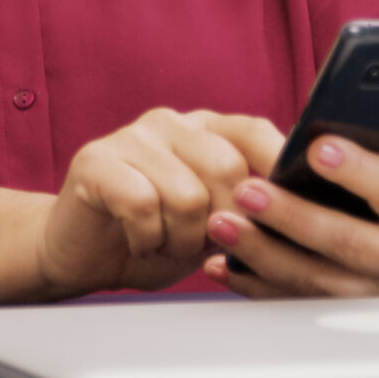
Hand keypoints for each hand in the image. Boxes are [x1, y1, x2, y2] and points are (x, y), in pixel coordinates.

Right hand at [36, 108, 282, 297]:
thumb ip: (247, 209)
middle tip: (199, 244)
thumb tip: (296, 211)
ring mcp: (132, 136)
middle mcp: (171, 122)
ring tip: (164, 244)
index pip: (254, 131)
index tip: (288, 209)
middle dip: (222, 224)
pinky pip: (141, 206)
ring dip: (180, 240)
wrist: (81, 255)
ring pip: (187, 196)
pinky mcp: (96, 160)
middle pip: (226, 169)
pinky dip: (146, 239)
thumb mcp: (212, 225)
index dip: (276, 168)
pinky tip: (137, 242)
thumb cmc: (155, 238)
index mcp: (206, 129)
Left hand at [200, 114, 378, 297]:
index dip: (357, 170)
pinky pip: (295, 303)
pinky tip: (221, 265)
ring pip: (314, 280)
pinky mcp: (346, 312)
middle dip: (292, 217)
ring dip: (263, 255)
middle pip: (345, 241)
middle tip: (247, 190)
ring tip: (222, 224)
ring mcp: (374, 295)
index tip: (317, 147)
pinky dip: (255, 287)